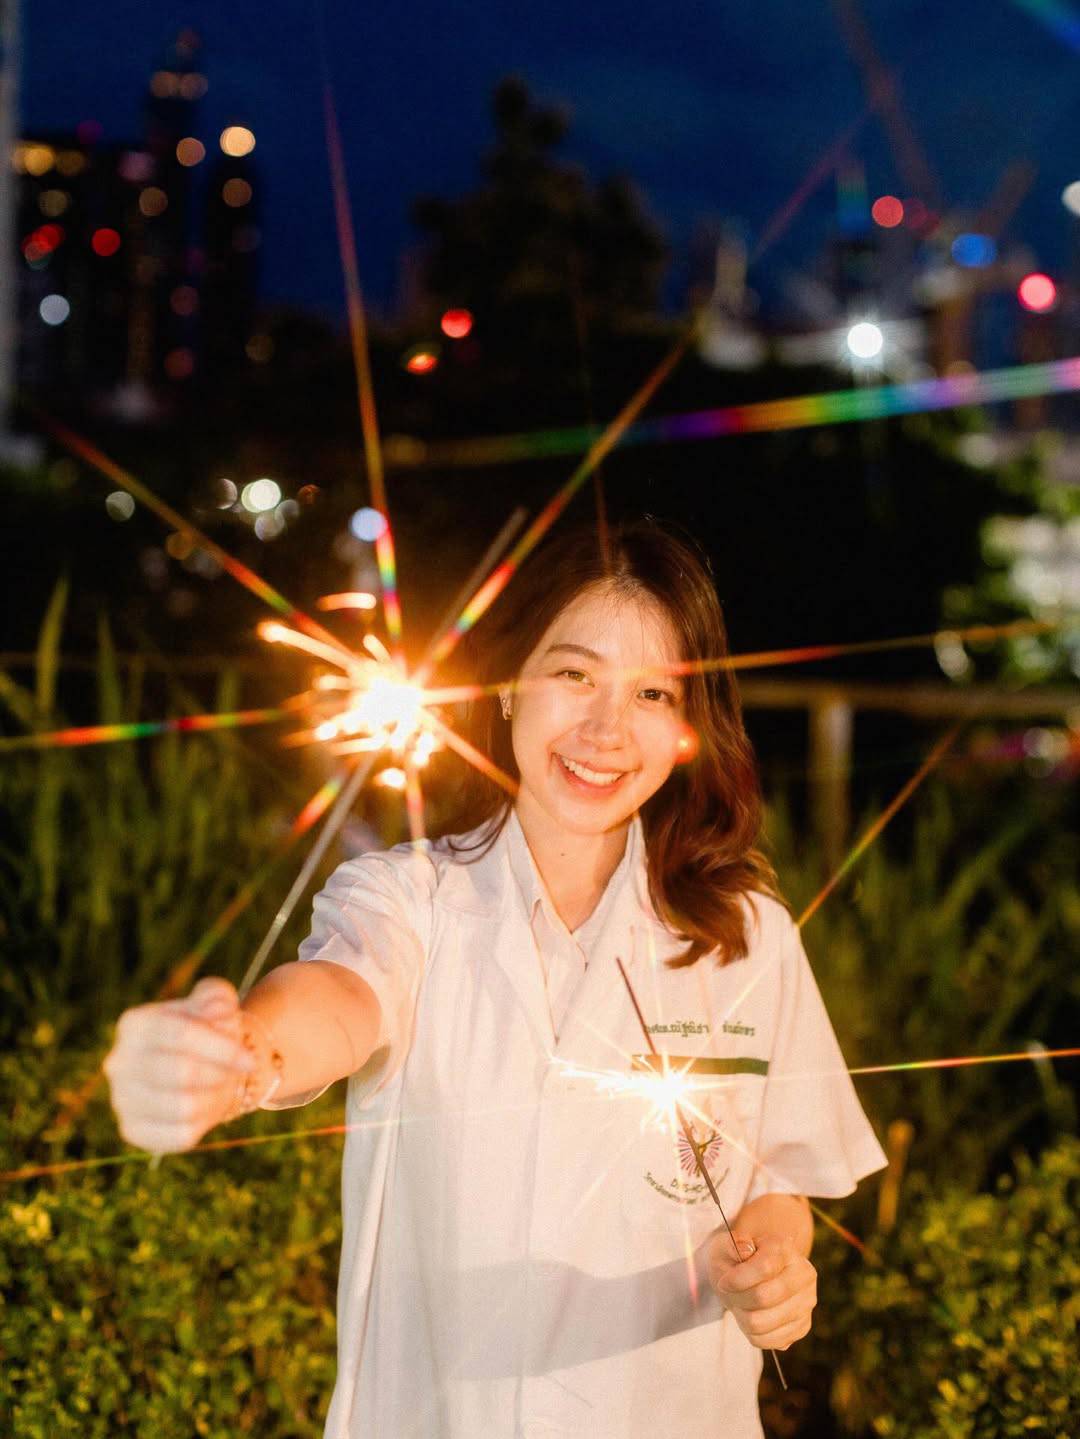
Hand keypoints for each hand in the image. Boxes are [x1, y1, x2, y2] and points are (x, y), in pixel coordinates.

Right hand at [103, 977, 254, 1154]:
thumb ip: (217, 997)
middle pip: (181, 1072)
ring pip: (182, 1106)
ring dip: (215, 1096)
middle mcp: (119, 1061)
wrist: (201, 1069)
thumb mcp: (217, 1003)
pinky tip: (207, 1107)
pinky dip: (204, 1122)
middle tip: (239, 1072)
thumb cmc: (208, 1032)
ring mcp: (121, 1098)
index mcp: (135, 1023)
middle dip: (220, 1072)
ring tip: (222, 1085)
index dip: (222, 1048)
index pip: (180, 1034)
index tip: (249, 1060)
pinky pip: (178, 1135)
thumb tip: (217, 1009)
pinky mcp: (132, 1130)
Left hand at [707, 1231, 816, 1350]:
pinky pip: (769, 1341)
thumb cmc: (737, 1259)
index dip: (738, 1279)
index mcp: (785, 1248)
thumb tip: (744, 1249)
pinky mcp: (802, 1326)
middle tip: (730, 1294)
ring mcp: (806, 1302)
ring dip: (742, 1317)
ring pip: (763, 1322)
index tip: (723, 1282)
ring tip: (740, 1305)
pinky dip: (752, 1333)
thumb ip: (733, 1245)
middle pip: (764, 1298)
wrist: (753, 1274)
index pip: (765, 1267)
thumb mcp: (727, 1245)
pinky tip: (751, 1316)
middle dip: (738, 1299)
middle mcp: (803, 1274)